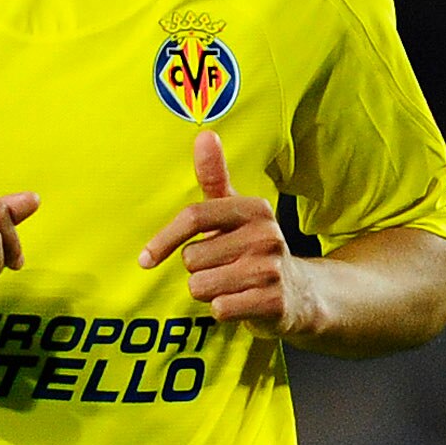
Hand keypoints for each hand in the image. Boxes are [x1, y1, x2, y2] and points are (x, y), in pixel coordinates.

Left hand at [137, 133, 321, 340]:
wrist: (300, 293)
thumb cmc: (254, 248)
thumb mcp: (236, 211)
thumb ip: (215, 177)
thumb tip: (204, 134)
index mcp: (254, 209)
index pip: (194, 217)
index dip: (164, 239)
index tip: (145, 259)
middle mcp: (266, 236)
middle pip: (192, 258)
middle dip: (198, 270)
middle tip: (222, 268)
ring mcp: (271, 270)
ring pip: (202, 286)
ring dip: (208, 291)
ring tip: (231, 285)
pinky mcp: (273, 302)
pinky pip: (220, 309)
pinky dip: (223, 310)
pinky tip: (240, 302)